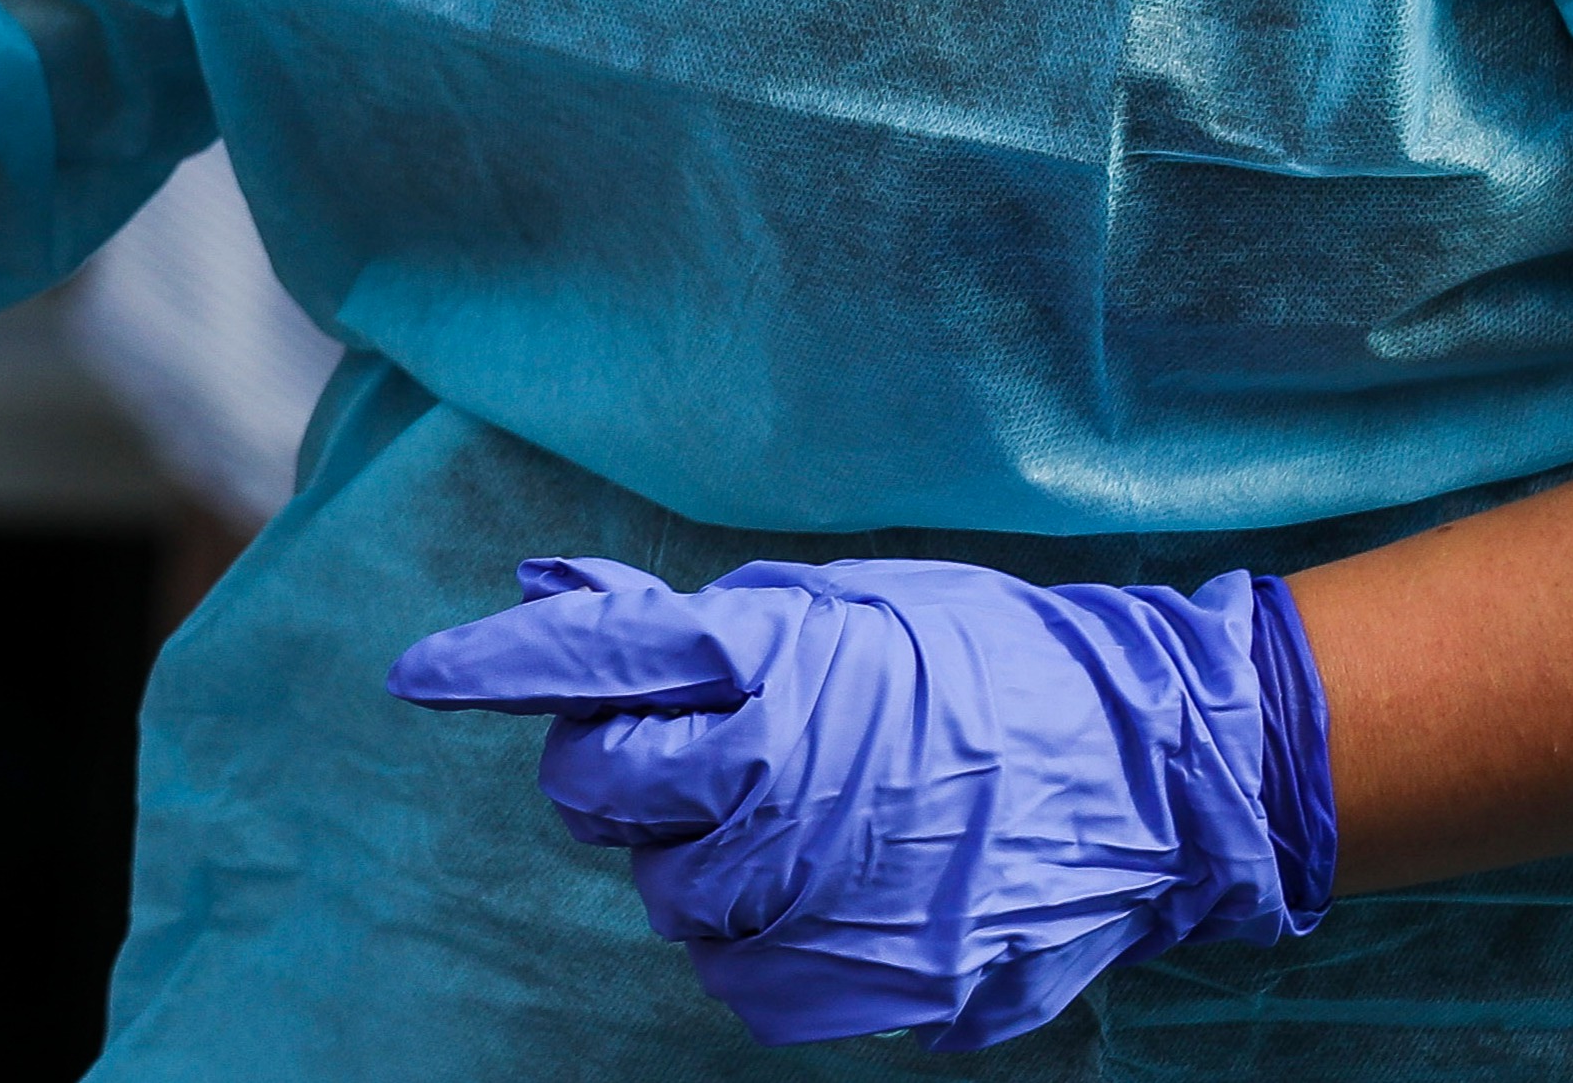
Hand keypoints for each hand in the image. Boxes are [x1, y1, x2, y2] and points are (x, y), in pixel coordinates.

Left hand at [384, 553, 1330, 1051]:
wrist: (1154, 773)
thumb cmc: (992, 668)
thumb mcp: (846, 606)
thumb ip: (693, 617)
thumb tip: (551, 592)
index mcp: (782, 659)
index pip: (601, 655)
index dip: (498, 663)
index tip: (419, 675)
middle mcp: (785, 771)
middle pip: (603, 787)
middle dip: (610, 774)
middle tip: (677, 759)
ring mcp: (823, 885)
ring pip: (664, 897)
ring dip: (693, 865)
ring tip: (784, 826)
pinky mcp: (864, 979)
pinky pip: (735, 980)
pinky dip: (752, 944)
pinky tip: (816, 899)